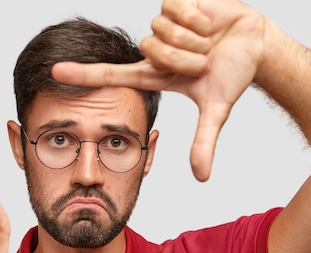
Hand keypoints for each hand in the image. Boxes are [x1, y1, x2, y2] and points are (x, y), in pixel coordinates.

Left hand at [51, 0, 265, 180]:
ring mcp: (162, 26)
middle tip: (204, 59)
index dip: (84, 75)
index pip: (112, 74)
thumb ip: (203, 143)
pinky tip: (207, 22)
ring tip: (207, 41)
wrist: (255, 44)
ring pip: (162, 30)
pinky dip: (197, 17)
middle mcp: (153, 50)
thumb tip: (201, 178)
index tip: (55, 72)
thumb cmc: (232, 74)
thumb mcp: (216, 109)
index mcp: (154, 74)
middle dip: (184, 57)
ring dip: (193, 38)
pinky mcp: (174, 3)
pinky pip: (175, 8)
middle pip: (151, 50)